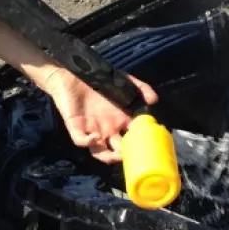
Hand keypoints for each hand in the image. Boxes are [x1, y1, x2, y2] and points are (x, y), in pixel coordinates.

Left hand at [41, 69, 159, 162]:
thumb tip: (154, 100)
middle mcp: (107, 129)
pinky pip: (81, 140)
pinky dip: (87, 142)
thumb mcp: (125, 82)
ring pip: (100, 152)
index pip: (132, 138)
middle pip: (118, 150)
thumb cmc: (100, 79)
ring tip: (117, 156)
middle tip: (133, 155)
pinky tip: (94, 137)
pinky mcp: (76, 127)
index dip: (140, 144)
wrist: (73, 72)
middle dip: (126, 155)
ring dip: (108, 157)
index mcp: (120, 121)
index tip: (148, 144)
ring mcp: (91, 130)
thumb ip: (141, 88)